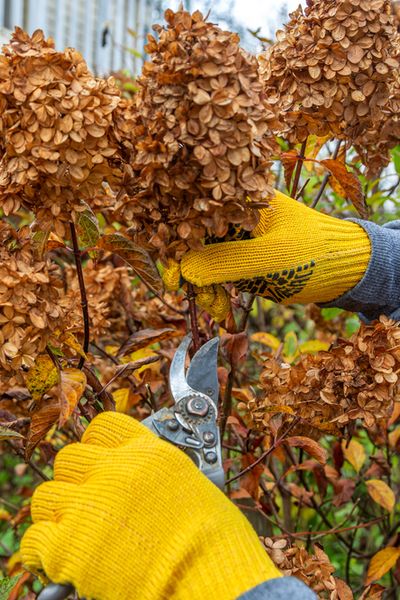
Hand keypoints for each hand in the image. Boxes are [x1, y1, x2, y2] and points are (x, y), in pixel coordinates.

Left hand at [21, 412, 279, 599]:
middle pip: (69, 459)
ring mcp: (87, 506)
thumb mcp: (191, 484)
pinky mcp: (68, 546)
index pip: (103, 426)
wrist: (207, 576)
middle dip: (76, 480)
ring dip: (58, 513)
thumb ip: (154, 473)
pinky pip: (35, 539)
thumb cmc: (211, 538)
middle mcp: (112, 470)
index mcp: (145, 452)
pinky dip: (45, 551)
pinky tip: (63, 559)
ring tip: (75, 532)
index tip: (100, 461)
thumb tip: (135, 477)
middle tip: (89, 503)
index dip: (98, 445)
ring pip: (47, 496)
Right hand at [180, 190, 370, 306]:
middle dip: (193, 273)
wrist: (344, 269)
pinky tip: (221, 309)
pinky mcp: (245, 257)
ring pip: (206, 261)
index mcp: (243, 199)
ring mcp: (240, 237)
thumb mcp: (270, 258)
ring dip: (205, 288)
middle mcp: (237, 214)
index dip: (179, 247)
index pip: (197, 218)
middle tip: (194, 300)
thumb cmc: (313, 255)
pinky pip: (220, 273)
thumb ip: (226, 262)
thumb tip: (184, 270)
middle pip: (197, 241)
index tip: (172, 279)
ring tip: (218, 311)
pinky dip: (218, 292)